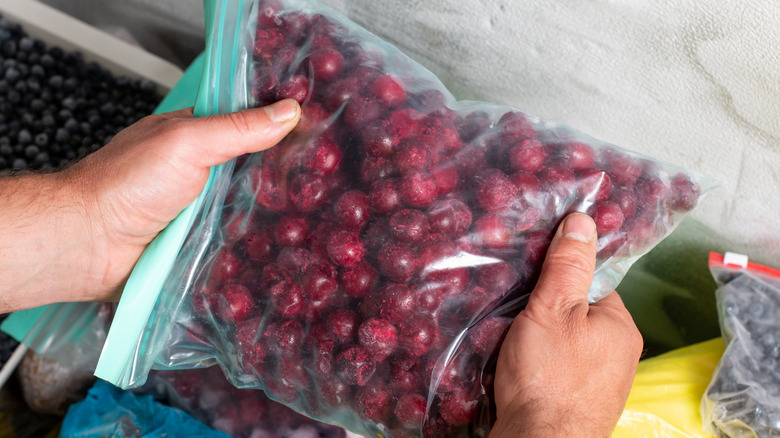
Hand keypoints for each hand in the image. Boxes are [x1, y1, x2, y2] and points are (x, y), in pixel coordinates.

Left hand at [0, 99, 299, 311]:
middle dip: (282, 176)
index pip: (247, 124)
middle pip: (253, 169)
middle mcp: (199, 170)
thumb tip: (288, 112)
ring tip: (314, 216)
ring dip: (271, 214)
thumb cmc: (125, 184)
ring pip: (249, 208)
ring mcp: (200, 209)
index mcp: (194, 135)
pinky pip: (236, 240)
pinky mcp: (199, 244)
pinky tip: (281, 245)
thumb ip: (238, 128)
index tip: (317, 134)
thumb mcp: (187, 142)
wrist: (89, 244)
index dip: (279, 128)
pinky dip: (253, 243)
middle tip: (325, 181)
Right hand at [490, 213, 642, 437]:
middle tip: (518, 314)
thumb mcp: (553, 308)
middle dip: (546, 311)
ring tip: (512, 340)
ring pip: (565, 343)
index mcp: (621, 327)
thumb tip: (583, 221)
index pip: (592, 285)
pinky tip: (519, 368)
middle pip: (577, 314)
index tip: (533, 281)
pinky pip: (558, 370)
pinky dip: (538, 365)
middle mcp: (619, 355)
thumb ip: (568, 265)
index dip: (560, 279)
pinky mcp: (579, 403)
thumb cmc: (548, 376)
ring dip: (539, 339)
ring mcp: (600, 383)